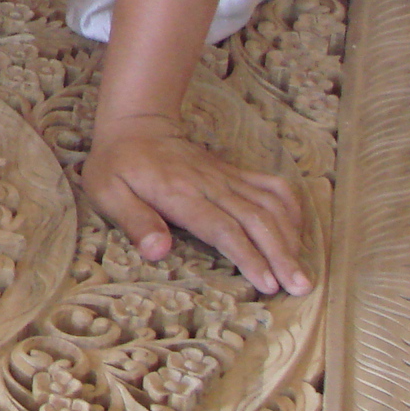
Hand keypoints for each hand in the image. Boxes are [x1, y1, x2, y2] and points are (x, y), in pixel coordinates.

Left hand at [82, 114, 311, 295]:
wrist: (136, 124)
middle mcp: (210, 184)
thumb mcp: (107, 192)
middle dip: (281, 255)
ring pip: (270, 204)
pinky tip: (299, 232)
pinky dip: (291, 208)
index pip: (222, 228)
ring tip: (303, 270)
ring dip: (290, 237)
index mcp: (179, 193)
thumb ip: (134, 221)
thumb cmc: (118, 164)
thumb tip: (157, 252)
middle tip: (300, 287)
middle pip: (255, 220)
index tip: (269, 283)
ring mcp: (226, 176)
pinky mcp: (235, 173)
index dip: (248, 256)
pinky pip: (272, 186)